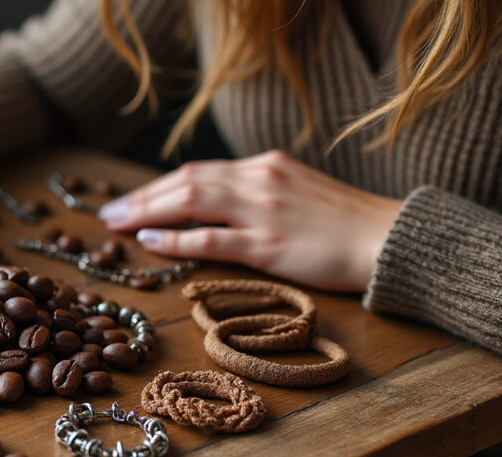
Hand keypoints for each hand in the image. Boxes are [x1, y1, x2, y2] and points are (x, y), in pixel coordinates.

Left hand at [98, 150, 402, 291]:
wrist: (391, 239)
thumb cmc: (344, 225)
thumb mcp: (296, 195)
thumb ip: (256, 197)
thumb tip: (212, 212)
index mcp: (265, 166)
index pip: (198, 172)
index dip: (158, 186)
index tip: (131, 200)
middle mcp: (260, 179)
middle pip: (186, 181)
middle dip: (143, 197)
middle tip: (110, 214)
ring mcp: (265, 211)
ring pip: (192, 202)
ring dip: (149, 212)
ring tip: (118, 225)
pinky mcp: (271, 245)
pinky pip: (212, 238)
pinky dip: (177, 239)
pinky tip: (151, 242)